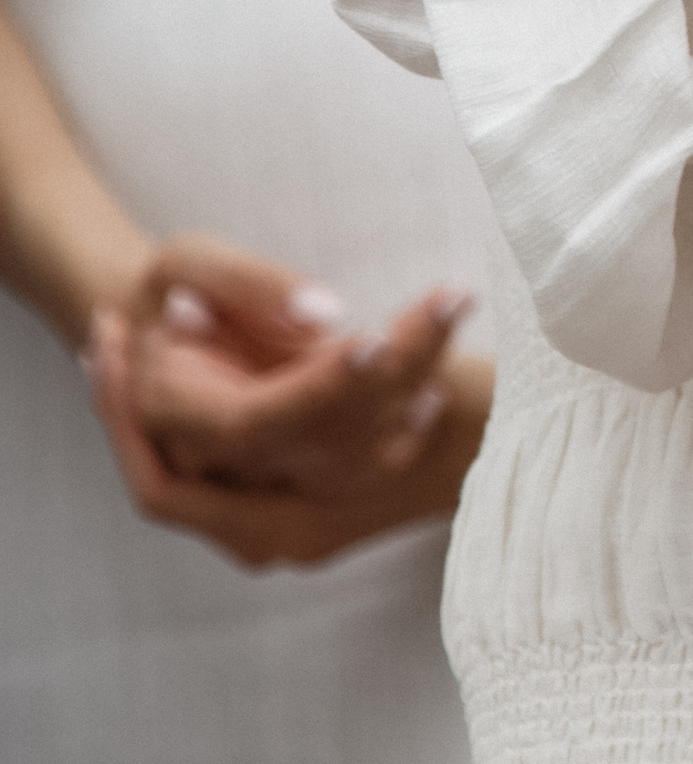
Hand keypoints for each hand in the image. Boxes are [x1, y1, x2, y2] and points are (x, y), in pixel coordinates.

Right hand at [82, 238, 490, 567]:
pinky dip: (405, 431)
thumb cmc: (174, 287)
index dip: (318, 387)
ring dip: (411, 389)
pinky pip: (358, 477)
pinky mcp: (294, 502)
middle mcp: (208, 476)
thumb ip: (246, 284)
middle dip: (394, 371)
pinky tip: (435, 377)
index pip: (251, 421)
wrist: (166, 336)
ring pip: (347, 467)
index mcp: (169, 415)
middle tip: (454, 298)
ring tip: (451, 312)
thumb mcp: (189, 261)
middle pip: (315, 447)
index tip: (380, 336)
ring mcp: (251, 501)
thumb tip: (323, 315)